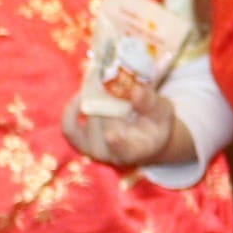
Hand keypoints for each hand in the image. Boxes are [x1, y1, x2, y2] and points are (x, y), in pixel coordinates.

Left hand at [60, 89, 188, 169]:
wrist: (143, 138)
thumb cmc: (155, 124)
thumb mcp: (162, 111)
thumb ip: (150, 103)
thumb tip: (136, 91)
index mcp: (136, 151)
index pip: (123, 151)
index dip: (117, 145)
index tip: (112, 135)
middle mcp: (111, 155)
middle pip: (103, 127)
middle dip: (104, 103)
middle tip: (106, 77)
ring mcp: (93, 150)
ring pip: (89, 121)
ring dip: (93, 100)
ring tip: (100, 81)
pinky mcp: (80, 142)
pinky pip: (69, 126)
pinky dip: (73, 109)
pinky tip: (82, 95)